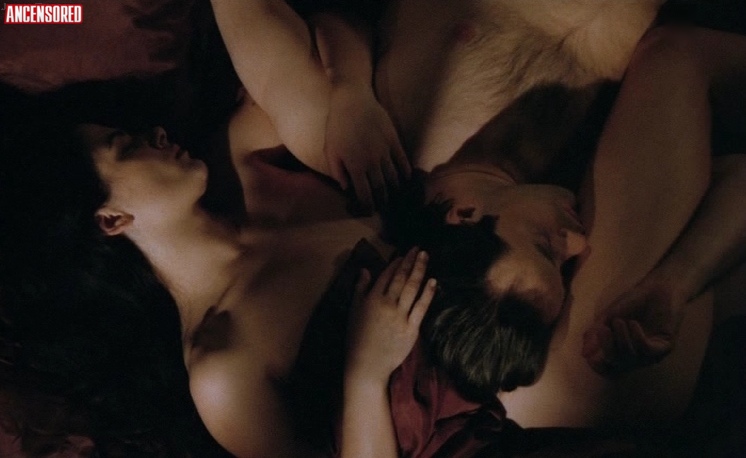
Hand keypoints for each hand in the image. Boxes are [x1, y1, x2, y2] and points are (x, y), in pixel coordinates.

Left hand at [323, 83, 410, 213]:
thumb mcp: (330, 150)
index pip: (365, 193)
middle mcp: (372, 162)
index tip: (370, 210)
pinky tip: (405, 178)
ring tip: (395, 195)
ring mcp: (384, 151)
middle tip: (383, 206)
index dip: (368, 205)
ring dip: (394, 188)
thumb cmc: (337, 125)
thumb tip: (346, 188)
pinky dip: (405, 171)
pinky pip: (402, 160)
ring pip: (393, 176)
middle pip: (381, 188)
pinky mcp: (393, 140)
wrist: (352, 100)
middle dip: (382, 200)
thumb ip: (337, 171)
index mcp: (355, 166)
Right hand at [345, 248, 435, 384]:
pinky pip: (421, 307)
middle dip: (410, 261)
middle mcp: (386, 304)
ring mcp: (400, 316)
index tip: (403, 254)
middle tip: (417, 249)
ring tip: (425, 257)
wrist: (366, 364)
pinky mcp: (411, 329)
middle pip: (401, 278)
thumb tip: (366, 270)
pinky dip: (428, 293)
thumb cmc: (357, 338)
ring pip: (412, 288)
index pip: (386, 276)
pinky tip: (433, 281)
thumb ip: (360, 289)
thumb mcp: (354, 310)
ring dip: (419, 270)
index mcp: (371, 299)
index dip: (396, 263)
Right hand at [582, 277, 685, 374]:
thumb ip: (595, 334)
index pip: (606, 369)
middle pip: (616, 365)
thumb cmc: (630, 303)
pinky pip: (647, 351)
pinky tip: (633, 324)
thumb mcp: (607, 317)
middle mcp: (634, 357)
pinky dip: (637, 338)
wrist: (655, 288)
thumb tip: (584, 354)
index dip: (597, 365)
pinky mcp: (665, 348)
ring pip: (631, 358)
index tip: (591, 353)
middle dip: (607, 348)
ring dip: (621, 339)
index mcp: (619, 351)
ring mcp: (650, 354)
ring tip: (619, 321)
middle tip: (603, 330)